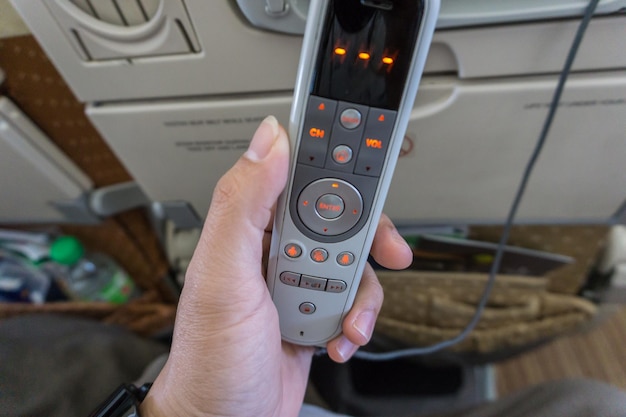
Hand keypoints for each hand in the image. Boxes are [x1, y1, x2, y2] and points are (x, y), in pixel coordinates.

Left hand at [141, 116, 411, 416]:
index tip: (370, 168)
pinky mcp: (313, 313)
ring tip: (343, 320)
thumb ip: (244, 203)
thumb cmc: (211, 358)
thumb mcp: (225, 274)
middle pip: (339, 219)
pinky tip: (338, 339)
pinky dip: (356, 321)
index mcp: (250, 229)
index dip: (336, 168)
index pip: (298, 177)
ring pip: (353, 263)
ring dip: (360, 293)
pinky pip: (353, 302)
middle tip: (384, 250)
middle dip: (366, 238)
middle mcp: (274, 251)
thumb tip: (271, 140)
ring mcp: (296, 284)